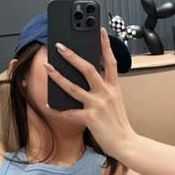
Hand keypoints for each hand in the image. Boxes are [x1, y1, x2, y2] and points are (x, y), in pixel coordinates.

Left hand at [44, 26, 135, 159]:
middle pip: (88, 69)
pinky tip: (48, 104)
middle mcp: (106, 93)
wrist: (126, 143)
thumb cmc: (119, 123)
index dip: (106, 45)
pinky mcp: (90, 118)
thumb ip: (105, 89)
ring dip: (58, 76)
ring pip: (74, 87)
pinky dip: (58, 109)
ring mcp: (97, 105)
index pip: (111, 61)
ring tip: (47, 67)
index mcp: (114, 88)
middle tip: (61, 46)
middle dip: (73, 56)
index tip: (100, 31)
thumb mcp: (116, 101)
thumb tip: (90, 78)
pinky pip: (69, 112)